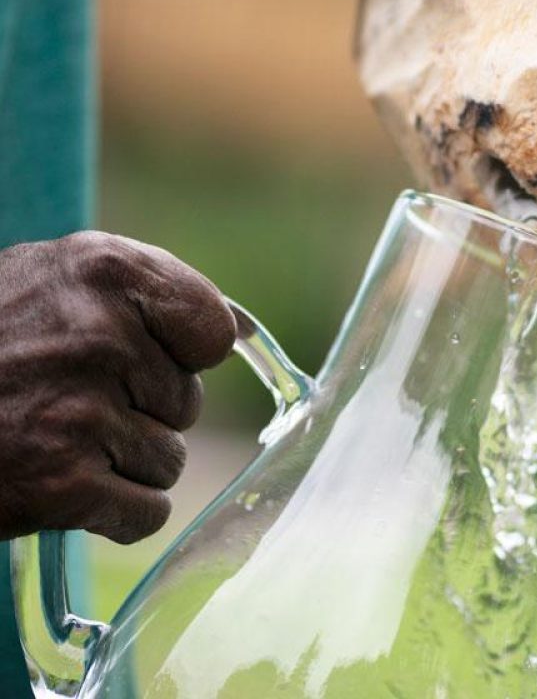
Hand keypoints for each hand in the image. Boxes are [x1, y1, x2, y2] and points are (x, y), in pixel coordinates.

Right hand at [0, 233, 235, 543]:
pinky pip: (147, 511)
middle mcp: (100, 334)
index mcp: (106, 270)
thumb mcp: (57, 278)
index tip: (149, 357)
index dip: (185, 353)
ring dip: (123, 462)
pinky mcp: (60, 483)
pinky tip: (65, 487)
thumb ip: (144, 291)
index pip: (213, 330)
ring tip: (56, 439)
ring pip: (170, 460)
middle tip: (69, 400)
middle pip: (188, 402)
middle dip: (141, 410)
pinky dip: (114, 513)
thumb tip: (233, 333)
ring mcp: (81, 410)